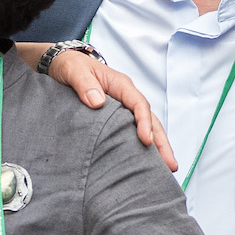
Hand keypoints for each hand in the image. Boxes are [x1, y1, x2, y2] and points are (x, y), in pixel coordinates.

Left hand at [32, 47, 179, 170]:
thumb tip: (97, 102)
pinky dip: (143, 146)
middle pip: (151, 119)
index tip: (146, 141)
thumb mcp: (74, 71)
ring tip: (167, 169)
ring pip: (147, 127)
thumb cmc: (70, 66)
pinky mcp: (118, 118)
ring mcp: (124, 108)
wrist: (63, 65)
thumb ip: (84, 84)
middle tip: (171, 165)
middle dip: (162, 142)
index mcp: (120, 85)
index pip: (138, 104)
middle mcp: (127, 97)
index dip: (144, 122)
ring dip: (158, 147)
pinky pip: (134, 131)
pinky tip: (147, 162)